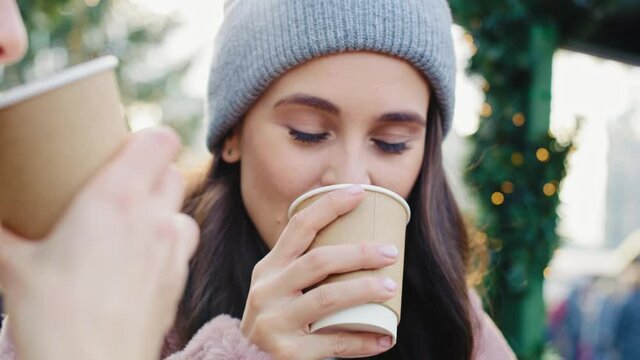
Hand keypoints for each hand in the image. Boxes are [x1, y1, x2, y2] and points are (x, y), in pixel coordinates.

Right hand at [0, 128, 198, 359]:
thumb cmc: (52, 317)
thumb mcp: (12, 264)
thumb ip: (0, 228)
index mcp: (117, 199)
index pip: (161, 141)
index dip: (148, 139)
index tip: (124, 146)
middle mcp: (154, 217)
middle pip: (171, 171)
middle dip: (149, 171)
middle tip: (116, 185)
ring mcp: (173, 248)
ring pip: (179, 207)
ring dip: (160, 207)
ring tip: (128, 222)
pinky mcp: (180, 277)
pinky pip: (181, 243)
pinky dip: (165, 240)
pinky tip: (136, 258)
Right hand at [240, 185, 397, 359]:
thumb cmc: (277, 316)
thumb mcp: (277, 286)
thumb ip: (302, 265)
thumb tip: (357, 239)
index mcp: (268, 268)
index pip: (298, 226)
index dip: (330, 206)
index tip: (360, 192)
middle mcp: (266, 291)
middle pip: (318, 261)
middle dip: (358, 253)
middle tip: (390, 252)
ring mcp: (274, 323)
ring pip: (327, 298)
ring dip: (364, 289)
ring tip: (391, 287)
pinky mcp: (287, 353)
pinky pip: (333, 344)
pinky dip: (363, 341)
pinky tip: (385, 338)